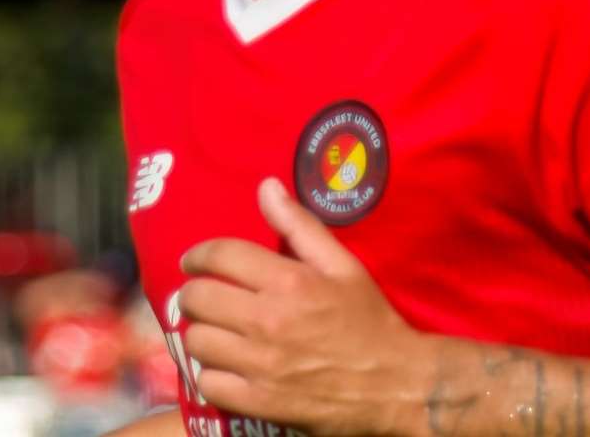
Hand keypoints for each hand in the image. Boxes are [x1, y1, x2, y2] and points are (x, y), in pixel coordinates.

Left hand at [179, 177, 428, 436]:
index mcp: (289, 282)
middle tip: (200, 296)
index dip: (198, 254)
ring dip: (198, 332)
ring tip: (212, 330)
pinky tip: (222, 366)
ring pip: (197, 342)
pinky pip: (209, 384)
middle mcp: (268, 321)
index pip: (221, 256)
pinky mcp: (260, 402)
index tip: (192, 260)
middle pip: (199, 299)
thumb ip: (300, 225)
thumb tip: (266, 187)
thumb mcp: (343, 265)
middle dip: (191, 293)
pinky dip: (209, 373)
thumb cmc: (369, 320)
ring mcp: (261, 365)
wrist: (397, 385)